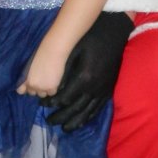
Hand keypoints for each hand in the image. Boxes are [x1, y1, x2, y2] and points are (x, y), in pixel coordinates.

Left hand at [17, 38, 65, 97]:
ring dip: (44, 89)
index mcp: (24, 78)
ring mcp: (41, 87)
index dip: (25, 88)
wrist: (52, 51)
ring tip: (48, 79)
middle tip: (41, 79)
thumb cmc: (40, 54)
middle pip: (32, 93)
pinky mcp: (51, 88)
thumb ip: (27, 75)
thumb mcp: (28, 65)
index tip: (29, 84)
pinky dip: (53, 88)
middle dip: (36, 88)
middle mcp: (31, 85)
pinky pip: (51, 93)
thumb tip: (28, 83)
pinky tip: (54, 79)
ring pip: (42, 94)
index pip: (20, 91)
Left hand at [45, 11, 132, 130]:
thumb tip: (47, 83)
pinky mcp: (109, 89)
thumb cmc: (91, 35)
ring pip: (87, 112)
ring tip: (63, 128)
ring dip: (74, 121)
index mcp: (84, 77)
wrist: (115, 29)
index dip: (52, 102)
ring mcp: (104, 90)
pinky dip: (88, 117)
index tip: (42, 103)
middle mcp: (95, 88)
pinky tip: (82, 121)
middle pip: (75, 108)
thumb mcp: (73, 48)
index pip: (64, 97)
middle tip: (48, 120)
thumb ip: (60, 67)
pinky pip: (98, 108)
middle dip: (60, 116)